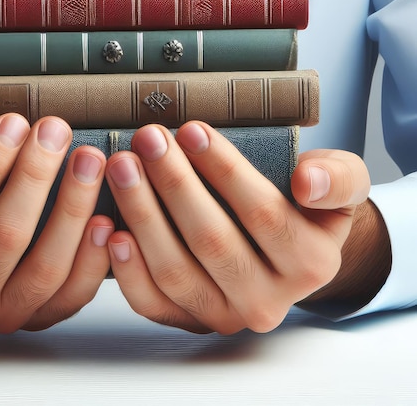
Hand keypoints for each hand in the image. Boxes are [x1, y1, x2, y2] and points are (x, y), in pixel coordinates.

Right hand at [0, 114, 112, 331]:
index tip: (14, 122)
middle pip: (5, 237)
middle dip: (35, 176)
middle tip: (56, 130)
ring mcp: (4, 312)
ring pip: (45, 267)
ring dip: (72, 209)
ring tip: (89, 159)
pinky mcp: (42, 315)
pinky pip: (72, 294)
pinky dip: (93, 258)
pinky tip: (105, 216)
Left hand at [104, 121, 371, 333]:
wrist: (287, 249)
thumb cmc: (306, 207)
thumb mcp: (341, 184)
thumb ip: (338, 179)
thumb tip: (308, 181)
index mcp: (310, 263)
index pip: (264, 213)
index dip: (225, 170)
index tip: (191, 130)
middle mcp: (267, 300)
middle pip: (212, 240)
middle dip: (174, 183)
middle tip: (147, 138)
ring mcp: (223, 314)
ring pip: (175, 270)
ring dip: (142, 214)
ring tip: (122, 165)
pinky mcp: (187, 319)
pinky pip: (152, 302)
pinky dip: (127, 269)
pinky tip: (109, 227)